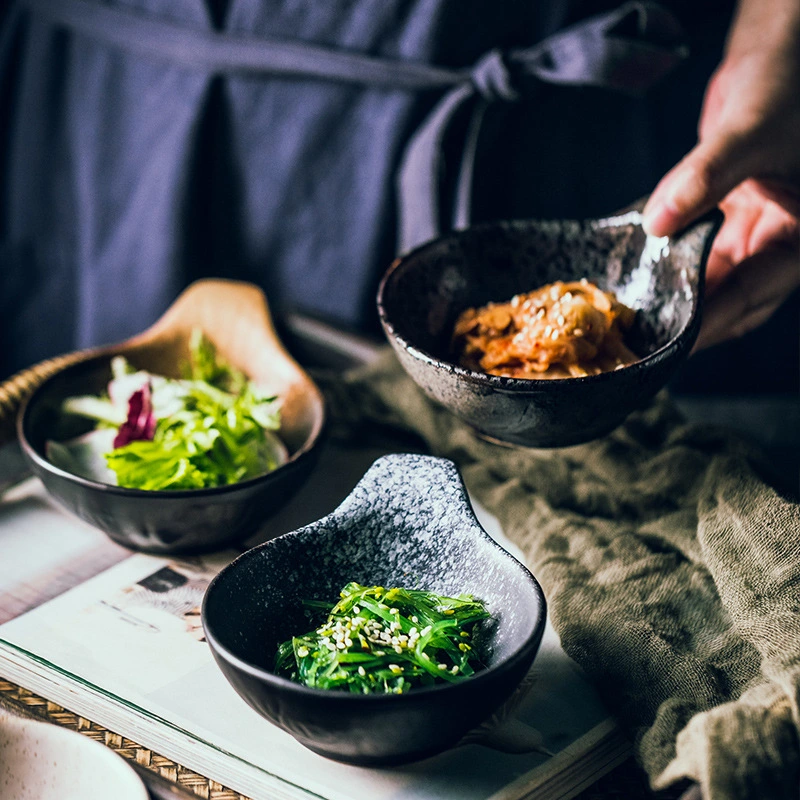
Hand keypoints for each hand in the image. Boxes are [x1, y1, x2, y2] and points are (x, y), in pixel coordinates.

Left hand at [642, 0, 799, 350]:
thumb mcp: (751, 130)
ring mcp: (756, 232)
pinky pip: (699, 252)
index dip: (708, 322)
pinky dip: (672, 263)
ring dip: (677, 296)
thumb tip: (660, 221)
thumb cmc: (788, 85)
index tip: (667, 342)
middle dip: (689, 321)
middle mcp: (782, 241)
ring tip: (635, 316)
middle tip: (642, 341)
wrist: (780, 57)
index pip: (751, 295)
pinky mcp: (730, 218)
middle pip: (732, 300)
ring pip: (714, 281)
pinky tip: (643, 273)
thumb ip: (706, 175)